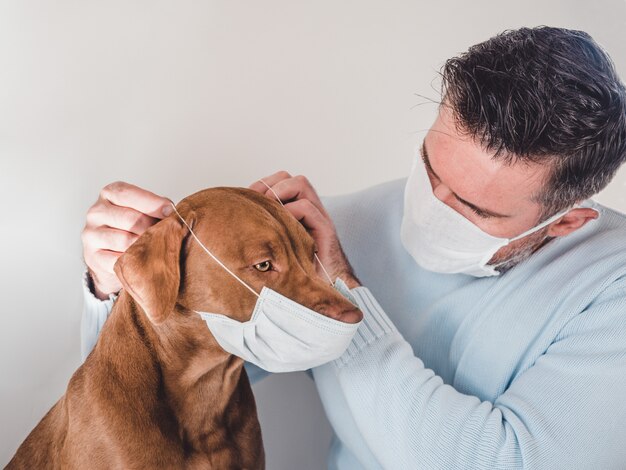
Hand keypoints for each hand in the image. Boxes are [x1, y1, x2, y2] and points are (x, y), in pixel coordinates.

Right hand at [81, 181, 173, 299]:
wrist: (111, 254)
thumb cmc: (134, 227)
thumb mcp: (143, 210)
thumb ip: (157, 207)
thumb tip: (174, 214)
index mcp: (109, 194)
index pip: (128, 194)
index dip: (152, 202)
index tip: (171, 210)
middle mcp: (97, 211)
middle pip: (129, 218)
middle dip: (152, 227)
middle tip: (167, 234)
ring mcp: (91, 234)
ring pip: (125, 240)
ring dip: (145, 246)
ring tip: (157, 248)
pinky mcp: (93, 256)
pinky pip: (118, 260)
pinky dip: (135, 261)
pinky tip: (144, 260)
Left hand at [249, 172, 360, 288]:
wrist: (323, 289)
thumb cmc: (297, 271)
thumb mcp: (276, 245)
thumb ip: (266, 229)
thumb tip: (237, 219)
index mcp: (298, 211)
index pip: (281, 180)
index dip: (263, 184)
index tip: (248, 197)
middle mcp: (310, 209)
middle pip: (290, 177)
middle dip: (270, 184)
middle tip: (257, 201)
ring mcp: (319, 216)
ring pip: (300, 184)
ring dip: (279, 192)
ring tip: (269, 210)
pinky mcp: (325, 229)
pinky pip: (307, 207)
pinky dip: (291, 211)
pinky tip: (280, 227)